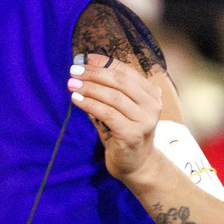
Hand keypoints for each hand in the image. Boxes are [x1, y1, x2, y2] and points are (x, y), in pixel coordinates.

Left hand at [67, 54, 163, 184]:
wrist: (136, 164)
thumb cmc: (124, 132)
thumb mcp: (120, 107)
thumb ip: (109, 89)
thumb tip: (84, 67)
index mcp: (151, 93)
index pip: (125, 71)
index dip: (103, 63)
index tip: (83, 59)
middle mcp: (152, 104)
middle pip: (119, 81)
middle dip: (94, 73)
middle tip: (73, 71)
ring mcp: (144, 120)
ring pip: (113, 97)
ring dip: (89, 88)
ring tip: (71, 84)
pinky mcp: (132, 134)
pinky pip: (108, 114)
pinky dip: (90, 104)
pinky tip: (77, 100)